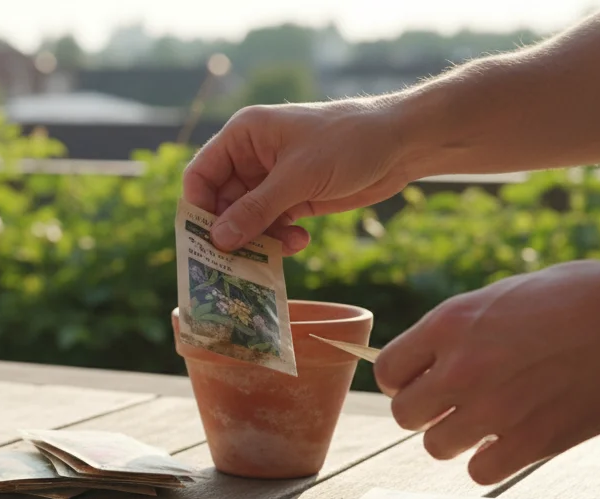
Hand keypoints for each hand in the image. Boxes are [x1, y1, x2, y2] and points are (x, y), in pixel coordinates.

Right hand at [183, 99, 414, 253]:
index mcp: (243, 136)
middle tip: (237, 261)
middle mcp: (251, 157)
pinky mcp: (293, 198)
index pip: (200, 175)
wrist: (401, 143)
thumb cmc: (348, 142)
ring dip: (259, 240)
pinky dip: (279, 239)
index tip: (204, 241)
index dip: (198, 208)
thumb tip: (218, 240)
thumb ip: (257, 209)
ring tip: (279, 251)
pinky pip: (271, 226)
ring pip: (246, 220)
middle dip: (231, 232)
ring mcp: (272, 180)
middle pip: (221, 203)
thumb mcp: (299, 176)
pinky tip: (299, 242)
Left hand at [372, 258, 599, 484]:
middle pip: (403, 414)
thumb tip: (426, 360)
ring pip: (436, 447)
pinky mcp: (530, 441)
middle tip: (452, 406)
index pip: (387, 371)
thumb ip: (457, 331)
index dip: (402, 381)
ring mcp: (495, 408)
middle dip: (424, 412)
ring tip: (485, 423)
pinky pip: (480, 471)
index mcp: (450, 324)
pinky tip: (510, 442)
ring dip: (455, 439)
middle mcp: (462, 368)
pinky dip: (490, 462)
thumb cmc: (576, 298)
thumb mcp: (500, 297)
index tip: (421, 383)